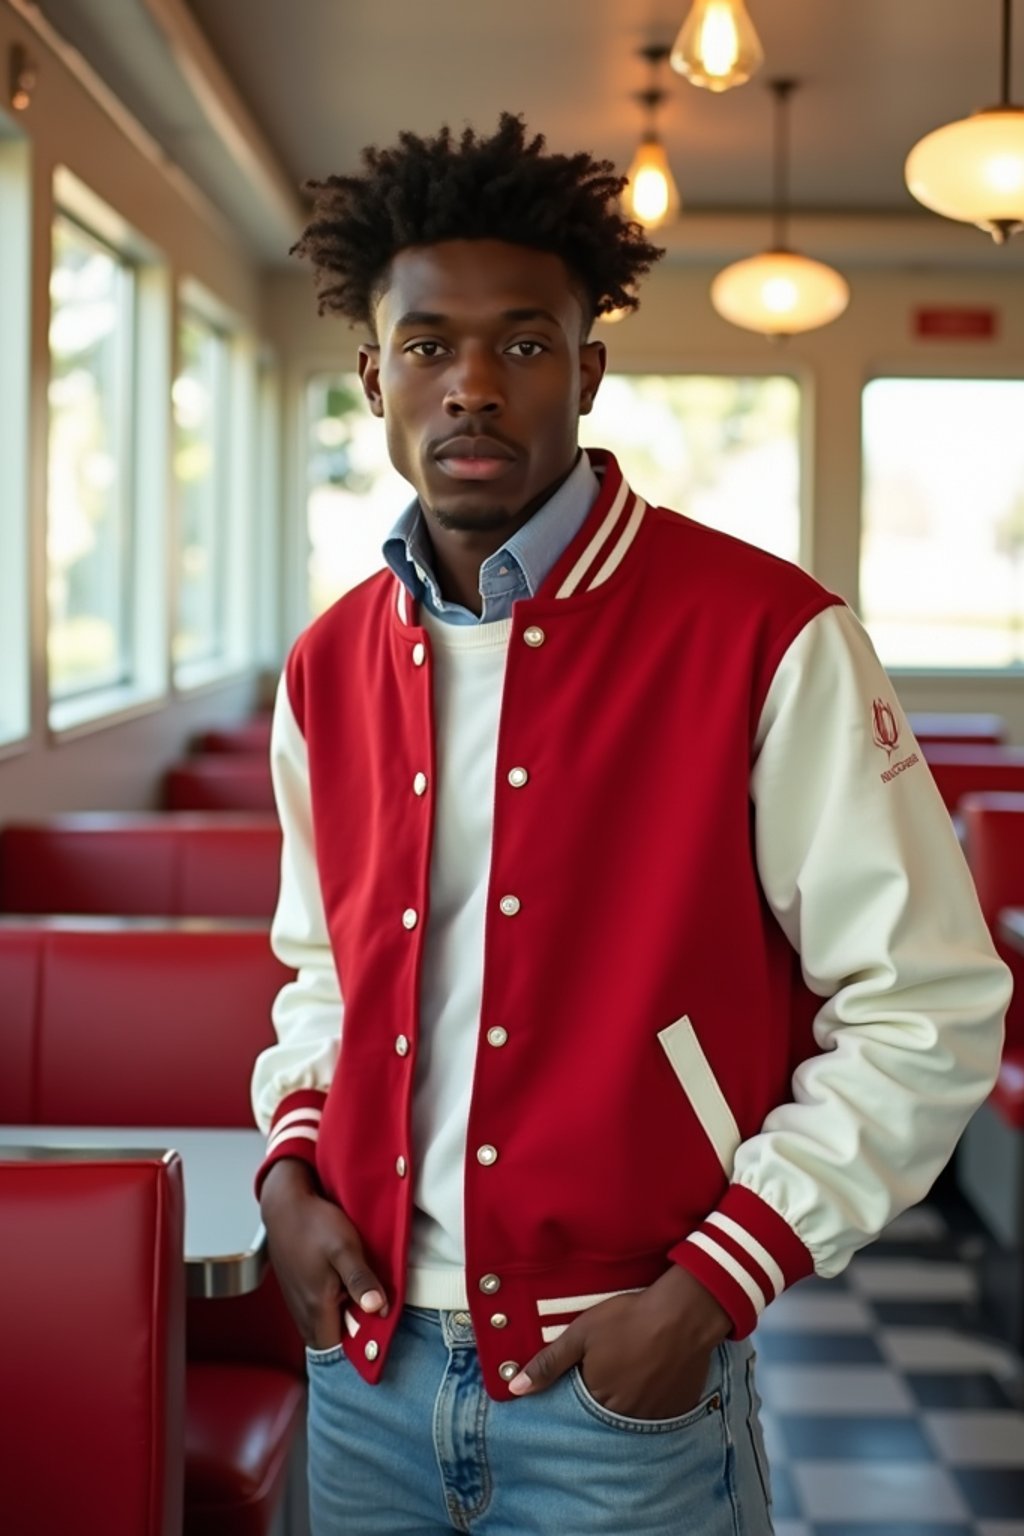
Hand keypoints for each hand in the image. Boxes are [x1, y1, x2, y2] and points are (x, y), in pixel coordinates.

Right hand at [259, 1158, 387, 1349]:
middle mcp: (302, 1310)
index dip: (356, 1348)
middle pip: (329, 1339)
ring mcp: (296, 1300)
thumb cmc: (314, 1224)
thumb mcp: (345, 1248)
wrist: (285, 1205)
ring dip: (340, 1317)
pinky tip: (340, 1283)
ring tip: (357, 1295)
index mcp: (316, 1307)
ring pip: (321, 1324)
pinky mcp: (295, 1288)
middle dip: (350, 1332)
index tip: (375, 1336)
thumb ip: (360, 1280)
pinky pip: (314, 1310)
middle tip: (370, 1310)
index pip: (335, 1349)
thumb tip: (378, 1309)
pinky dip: (329, 1305)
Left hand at [508, 1265, 731, 1419]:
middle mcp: (625, 1417)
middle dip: (603, 1394)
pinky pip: (658, 1416)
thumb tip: (515, 1389)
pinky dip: (652, 1400)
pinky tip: (653, 1375)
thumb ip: (548, 1363)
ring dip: (628, 1399)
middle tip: (615, 1364)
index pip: (578, 1407)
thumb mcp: (581, 1334)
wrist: (683, 1313)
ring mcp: (653, 1417)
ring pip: (631, 1416)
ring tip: (633, 1369)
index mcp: (598, 1400)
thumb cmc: (628, 1320)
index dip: (580, 1384)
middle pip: (605, 1414)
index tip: (588, 1366)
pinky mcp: (676, 1411)